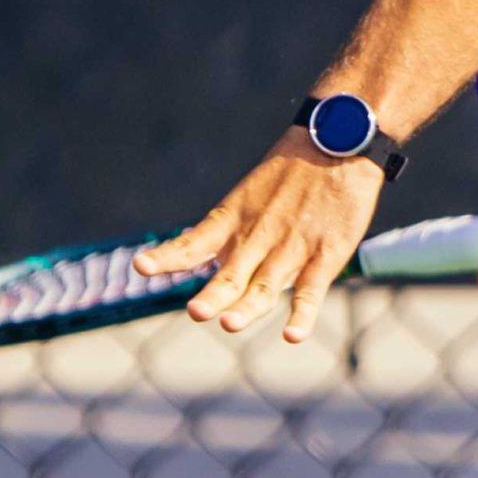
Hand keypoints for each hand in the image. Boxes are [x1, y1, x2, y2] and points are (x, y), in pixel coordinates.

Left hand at [133, 128, 384, 343]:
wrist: (337, 141)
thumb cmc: (291, 171)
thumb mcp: (250, 195)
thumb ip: (230, 232)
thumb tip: (202, 257)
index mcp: (234, 220)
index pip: (192, 243)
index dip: (166, 257)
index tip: (140, 266)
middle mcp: (258, 238)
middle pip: (230, 276)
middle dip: (213, 297)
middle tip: (196, 312)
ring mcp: (291, 249)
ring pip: (265, 287)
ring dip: (248, 308)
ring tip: (229, 323)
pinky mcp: (325, 255)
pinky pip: (311, 291)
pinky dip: (302, 315)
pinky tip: (292, 335)